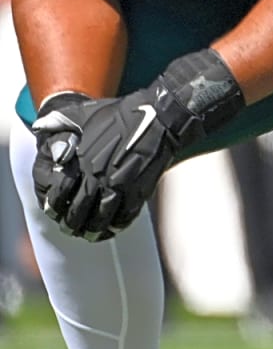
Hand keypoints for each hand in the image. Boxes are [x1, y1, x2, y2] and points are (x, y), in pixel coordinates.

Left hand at [33, 91, 188, 239]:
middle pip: (80, 212)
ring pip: (102, 218)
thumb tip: (38, 126)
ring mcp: (120, 186)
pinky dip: (118, 225)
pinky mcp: (140, 190)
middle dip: (73, 224)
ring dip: (94, 230)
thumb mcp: (83, 113)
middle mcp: (98, 178)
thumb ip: (59, 121)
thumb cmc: (121, 114)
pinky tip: (114, 227)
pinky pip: (126, 215)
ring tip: (91, 235)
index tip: (54, 212)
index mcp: (82, 163)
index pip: (61, 195)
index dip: (55, 207)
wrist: (157, 117)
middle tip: (70, 229)